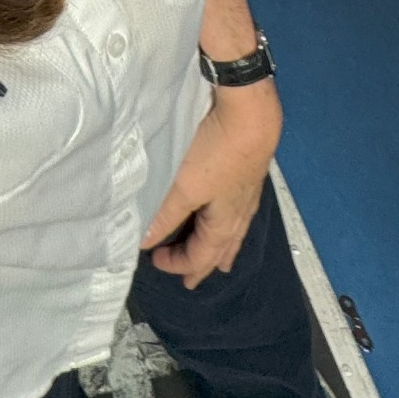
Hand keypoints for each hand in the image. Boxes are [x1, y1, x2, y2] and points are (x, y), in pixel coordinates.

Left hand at [140, 80, 281, 287]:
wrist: (252, 117)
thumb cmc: (218, 153)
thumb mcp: (185, 186)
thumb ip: (166, 214)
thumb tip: (146, 242)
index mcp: (223, 224)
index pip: (200, 256)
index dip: (178, 263)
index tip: (155, 260)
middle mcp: (239, 215)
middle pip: (220, 250)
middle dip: (203, 265)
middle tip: (192, 280)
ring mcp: (247, 197)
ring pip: (233, 234)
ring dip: (221, 249)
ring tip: (220, 261)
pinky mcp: (249, 178)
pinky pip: (238, 216)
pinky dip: (230, 228)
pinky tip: (231, 217)